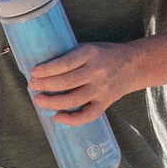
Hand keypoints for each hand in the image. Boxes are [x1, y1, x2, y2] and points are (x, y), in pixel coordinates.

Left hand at [27, 41, 143, 125]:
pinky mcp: (105, 102)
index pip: (65, 63)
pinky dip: (72, 119)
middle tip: (32, 85)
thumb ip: (71, 56)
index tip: (34, 72)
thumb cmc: (106, 55)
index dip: (47, 70)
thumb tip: (44, 66)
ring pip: (74, 99)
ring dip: (53, 102)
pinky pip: (88, 115)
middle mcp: (96, 72)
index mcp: (91, 54)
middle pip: (67, 82)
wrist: (134, 65)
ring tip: (38, 100)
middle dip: (45, 85)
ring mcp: (102, 89)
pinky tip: (58, 117)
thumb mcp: (89, 48)